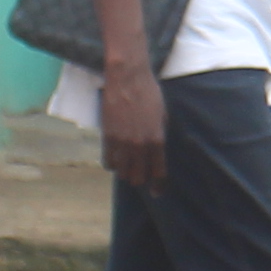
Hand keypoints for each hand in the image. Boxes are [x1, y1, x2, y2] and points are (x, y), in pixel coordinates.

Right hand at [97, 57, 169, 190]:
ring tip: (128, 167)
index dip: (159, 185)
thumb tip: (157, 150)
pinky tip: (115, 161)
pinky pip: (108, 161)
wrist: (128, 78)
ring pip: (122, 172)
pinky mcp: (107, 137)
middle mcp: (140, 145)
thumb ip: (160, 135)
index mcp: (157, 140)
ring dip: (126, 172)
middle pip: (138, 177)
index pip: (158, 172)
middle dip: (141, 179)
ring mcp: (122, 142)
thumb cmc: (149, 92)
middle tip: (140, 175)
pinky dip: (112, 164)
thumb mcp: (162, 115)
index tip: (157, 192)